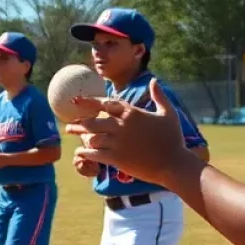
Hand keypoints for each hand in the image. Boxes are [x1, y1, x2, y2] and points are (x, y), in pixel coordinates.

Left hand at [73, 80, 190, 187]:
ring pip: (91, 137)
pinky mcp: (117, 158)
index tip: (76, 101)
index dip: (88, 102)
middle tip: (70, 125)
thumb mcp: (168, 113)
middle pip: (92, 122)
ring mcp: (118, 142)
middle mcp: (122, 125)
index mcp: (132, 113)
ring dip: (81, 137)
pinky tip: (80, 152)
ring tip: (73, 136)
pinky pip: (95, 153)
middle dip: (79, 123)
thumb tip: (155, 80)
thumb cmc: (173, 139)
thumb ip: (159, 96)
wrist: (174, 164)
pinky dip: (85, 152)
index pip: (105, 104)